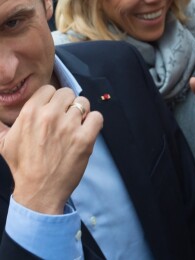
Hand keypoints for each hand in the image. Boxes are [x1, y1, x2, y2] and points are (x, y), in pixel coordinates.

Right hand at [0, 86, 101, 213]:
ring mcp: (68, 127)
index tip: (52, 111)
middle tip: (64, 120)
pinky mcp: (85, 138)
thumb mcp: (4, 144)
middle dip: (67, 105)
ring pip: (84, 103)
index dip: (52, 100)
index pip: (49, 89)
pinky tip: (86, 132)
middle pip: (68, 93)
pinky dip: (94, 123)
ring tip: (74, 127)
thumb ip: (0, 126)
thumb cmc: (23, 167)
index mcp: (30, 113)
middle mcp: (49, 116)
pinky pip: (97, 116)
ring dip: (81, 113)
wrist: (39, 192)